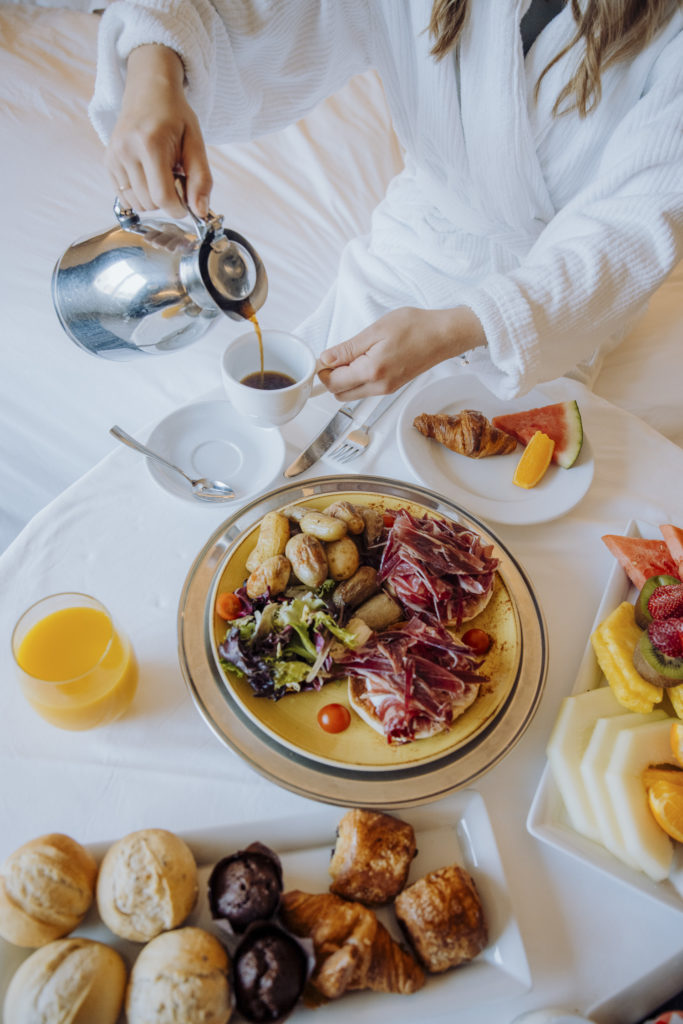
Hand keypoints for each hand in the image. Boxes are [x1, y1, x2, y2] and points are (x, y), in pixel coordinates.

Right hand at [105, 45, 212, 219]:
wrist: (148, 91)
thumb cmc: (175, 115)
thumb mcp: (196, 142)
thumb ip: (201, 179)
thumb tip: (200, 212)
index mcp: (150, 144)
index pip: (162, 197)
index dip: (178, 207)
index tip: (186, 202)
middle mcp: (126, 150)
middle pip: (150, 203)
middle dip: (168, 200)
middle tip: (175, 178)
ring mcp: (114, 156)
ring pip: (137, 203)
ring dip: (153, 199)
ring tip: (161, 175)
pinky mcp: (108, 161)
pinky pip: (124, 197)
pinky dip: (140, 195)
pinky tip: (148, 176)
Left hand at [316, 306, 485, 399]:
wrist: (443, 335)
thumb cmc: (414, 327)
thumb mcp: (375, 331)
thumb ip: (347, 349)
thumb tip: (325, 359)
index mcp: (371, 372)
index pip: (333, 383)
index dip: (323, 371)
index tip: (324, 356)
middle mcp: (378, 387)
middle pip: (340, 393)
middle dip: (332, 377)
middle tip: (338, 355)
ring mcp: (386, 390)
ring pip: (352, 393)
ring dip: (345, 379)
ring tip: (354, 355)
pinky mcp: (392, 388)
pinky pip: (366, 389)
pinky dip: (358, 378)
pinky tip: (365, 360)